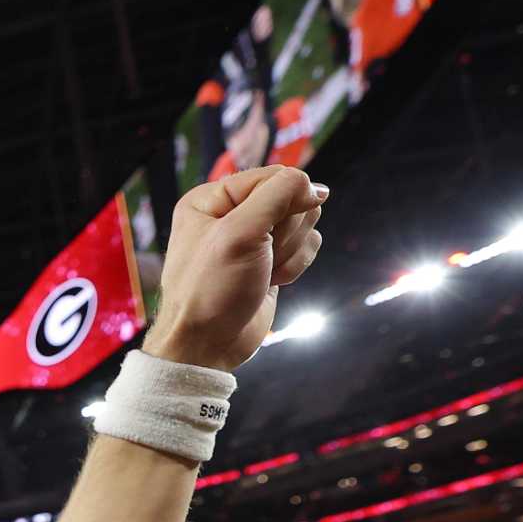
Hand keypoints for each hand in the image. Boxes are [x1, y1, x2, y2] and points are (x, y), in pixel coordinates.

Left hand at [143, 165, 325, 371]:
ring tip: (261, 272)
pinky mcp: (270, 259)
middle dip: (285, 231)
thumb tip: (315, 187)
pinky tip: (271, 283)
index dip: (285, 199)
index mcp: (211, 200)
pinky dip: (294, 266)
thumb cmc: (210, 290)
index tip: (271, 230)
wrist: (207, 345)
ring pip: (304, 222)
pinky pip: (306, 246)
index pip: (273, 176)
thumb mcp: (240, 233)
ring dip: (289, 252)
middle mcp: (231, 214)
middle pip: (292, 198)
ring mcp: (254, 238)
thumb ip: (278, 196)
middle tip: (260, 255)